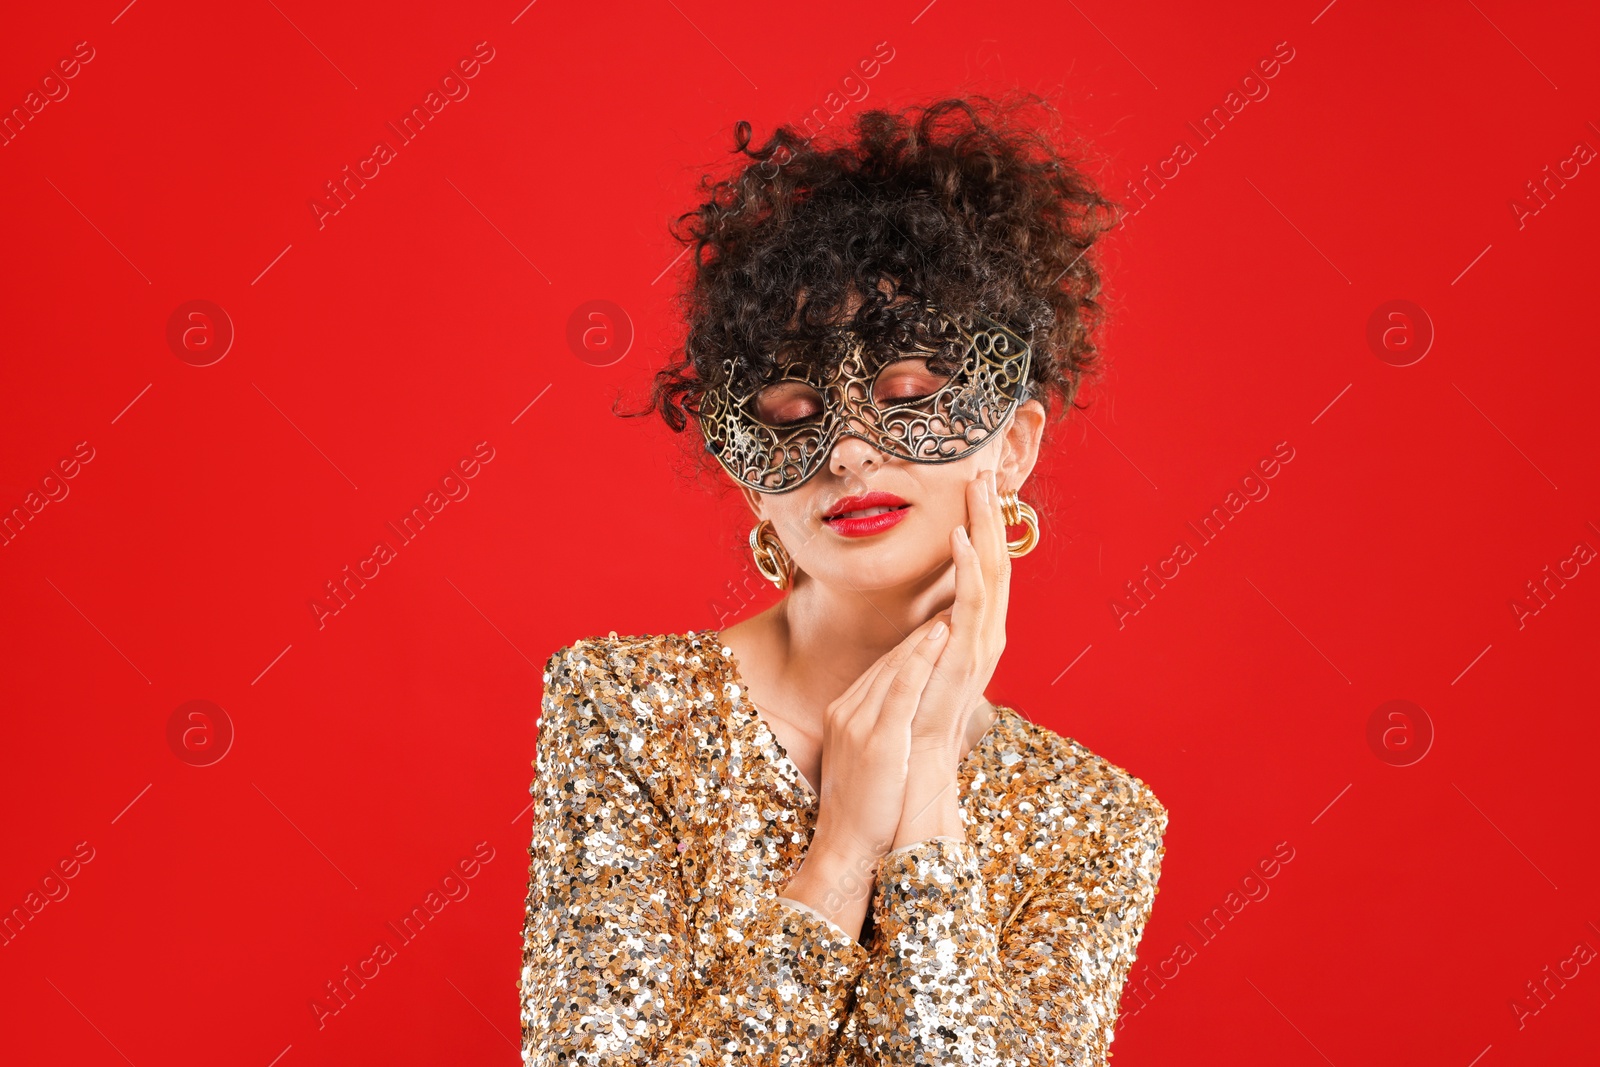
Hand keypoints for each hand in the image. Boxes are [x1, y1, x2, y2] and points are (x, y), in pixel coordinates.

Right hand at [805, 612, 954, 869]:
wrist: (846, 848)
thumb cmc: (865, 812)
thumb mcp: (871, 762)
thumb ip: (886, 733)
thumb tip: (910, 718)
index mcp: (845, 714)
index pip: (884, 670)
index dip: (915, 644)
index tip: (942, 621)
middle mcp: (847, 710)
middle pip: (891, 660)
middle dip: (924, 630)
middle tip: (956, 600)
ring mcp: (858, 722)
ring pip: (897, 665)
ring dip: (928, 633)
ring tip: (956, 604)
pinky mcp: (876, 737)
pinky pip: (901, 687)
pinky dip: (921, 657)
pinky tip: (941, 634)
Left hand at [908, 467, 1011, 768]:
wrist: (914, 768)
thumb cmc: (912, 720)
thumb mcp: (920, 664)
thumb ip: (929, 635)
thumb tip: (929, 613)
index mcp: (976, 633)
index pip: (985, 568)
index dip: (985, 527)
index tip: (978, 488)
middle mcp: (986, 635)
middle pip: (996, 562)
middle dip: (991, 516)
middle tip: (984, 471)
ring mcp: (981, 646)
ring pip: (991, 574)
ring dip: (985, 529)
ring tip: (978, 489)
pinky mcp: (966, 658)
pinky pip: (973, 604)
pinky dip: (969, 569)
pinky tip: (962, 539)